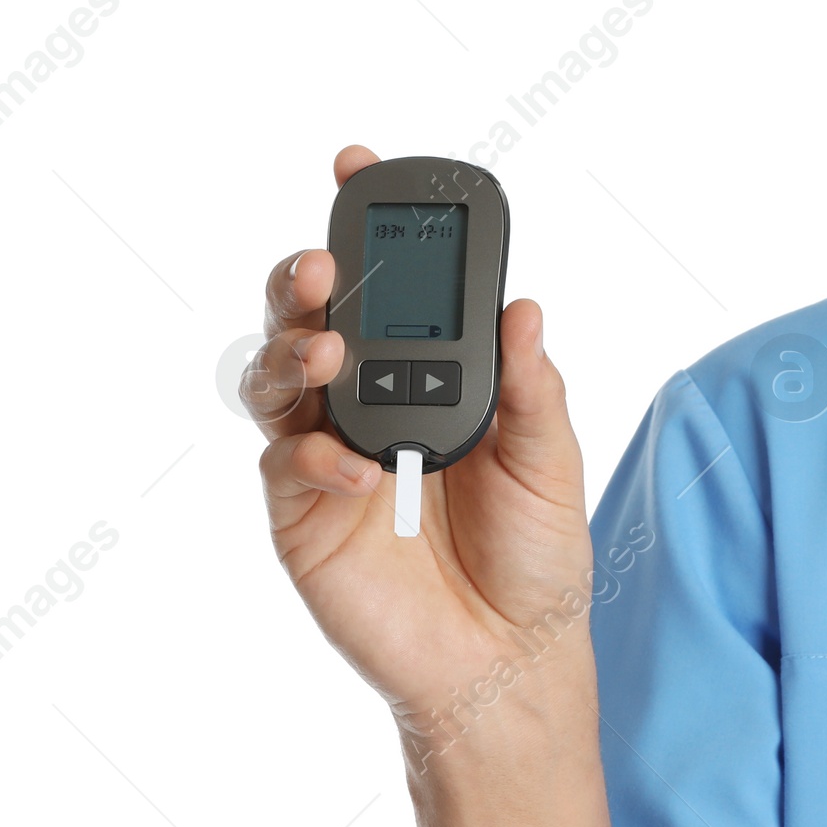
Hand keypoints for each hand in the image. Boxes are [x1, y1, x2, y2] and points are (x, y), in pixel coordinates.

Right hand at [248, 145, 595, 722]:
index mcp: (427, 378)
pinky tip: (358, 468)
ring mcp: (325, 457)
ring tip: (325, 344)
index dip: (365, 226)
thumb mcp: (551, 465)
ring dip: (291, 348)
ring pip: (275, 376)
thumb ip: (533, 391)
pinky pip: (287, 465)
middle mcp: (366, 404)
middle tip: (318, 263)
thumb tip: (525, 310)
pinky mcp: (302, 517)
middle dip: (302, 279)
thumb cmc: (534, 560)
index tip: (356, 165)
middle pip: (309, 318)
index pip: (387, 288)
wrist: (508, 661)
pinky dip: (314, 456)